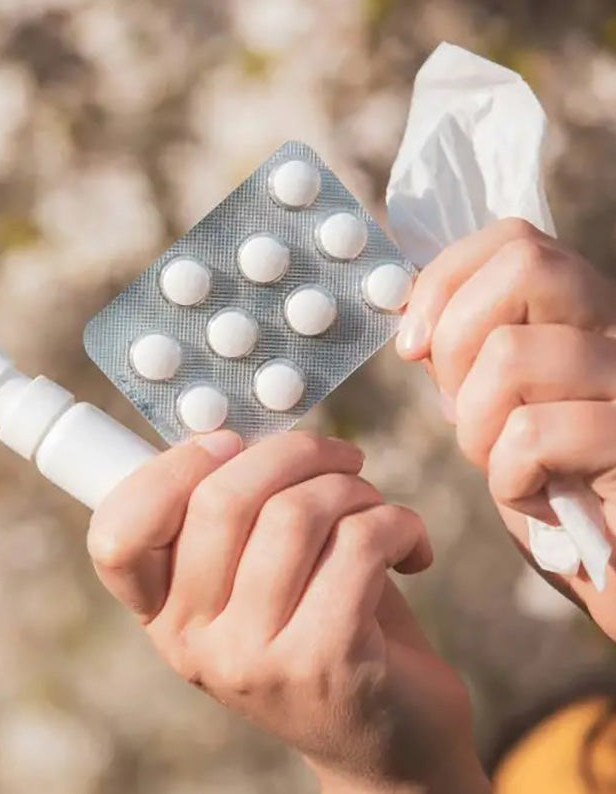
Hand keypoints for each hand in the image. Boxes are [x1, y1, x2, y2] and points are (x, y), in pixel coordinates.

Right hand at [88, 431, 487, 792]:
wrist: (388, 742)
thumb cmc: (322, 630)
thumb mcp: (255, 580)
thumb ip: (231, 517)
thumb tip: (239, 429)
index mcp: (162, 613)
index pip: (117, 537)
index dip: (167, 470)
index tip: (228, 445)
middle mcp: (192, 643)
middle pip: (221, 500)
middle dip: (294, 453)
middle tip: (339, 458)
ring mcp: (253, 659)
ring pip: (297, 514)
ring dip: (352, 488)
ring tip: (375, 505)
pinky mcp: (327, 663)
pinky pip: (359, 544)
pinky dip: (398, 523)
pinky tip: (410, 546)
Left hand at [396, 218, 615, 634]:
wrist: (614, 568)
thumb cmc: (550, 485)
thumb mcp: (496, 406)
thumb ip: (465, 353)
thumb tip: (410, 310)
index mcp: (585, 317)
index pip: (516, 240)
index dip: (445, 281)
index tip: (414, 344)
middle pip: (527, 266)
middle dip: (457, 341)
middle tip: (459, 407)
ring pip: (513, 354)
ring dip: (477, 427)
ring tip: (502, 463)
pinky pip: (534, 434)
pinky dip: (509, 478)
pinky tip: (534, 499)